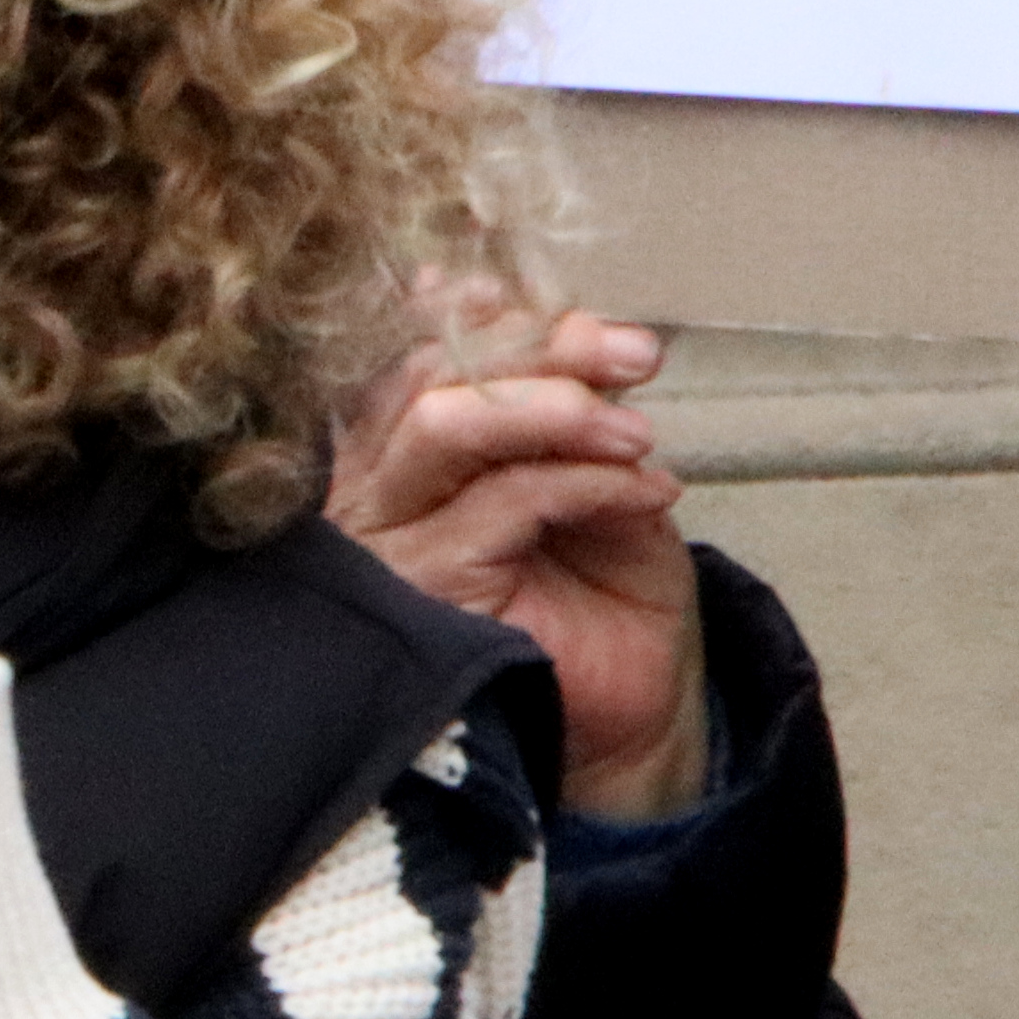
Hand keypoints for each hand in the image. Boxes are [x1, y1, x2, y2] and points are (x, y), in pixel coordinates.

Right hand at [331, 299, 707, 820]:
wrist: (633, 702)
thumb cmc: (604, 584)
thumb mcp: (592, 461)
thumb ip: (564, 393)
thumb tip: (569, 321)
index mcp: (398, 437)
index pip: (419, 345)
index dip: (498, 317)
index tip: (590, 321)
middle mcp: (370, 478)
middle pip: (426, 372)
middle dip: (540, 350)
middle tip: (631, 356)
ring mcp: (384, 532)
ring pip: (444, 424)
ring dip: (556, 409)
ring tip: (636, 432)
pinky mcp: (424, 582)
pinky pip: (504, 500)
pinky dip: (588, 480)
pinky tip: (648, 491)